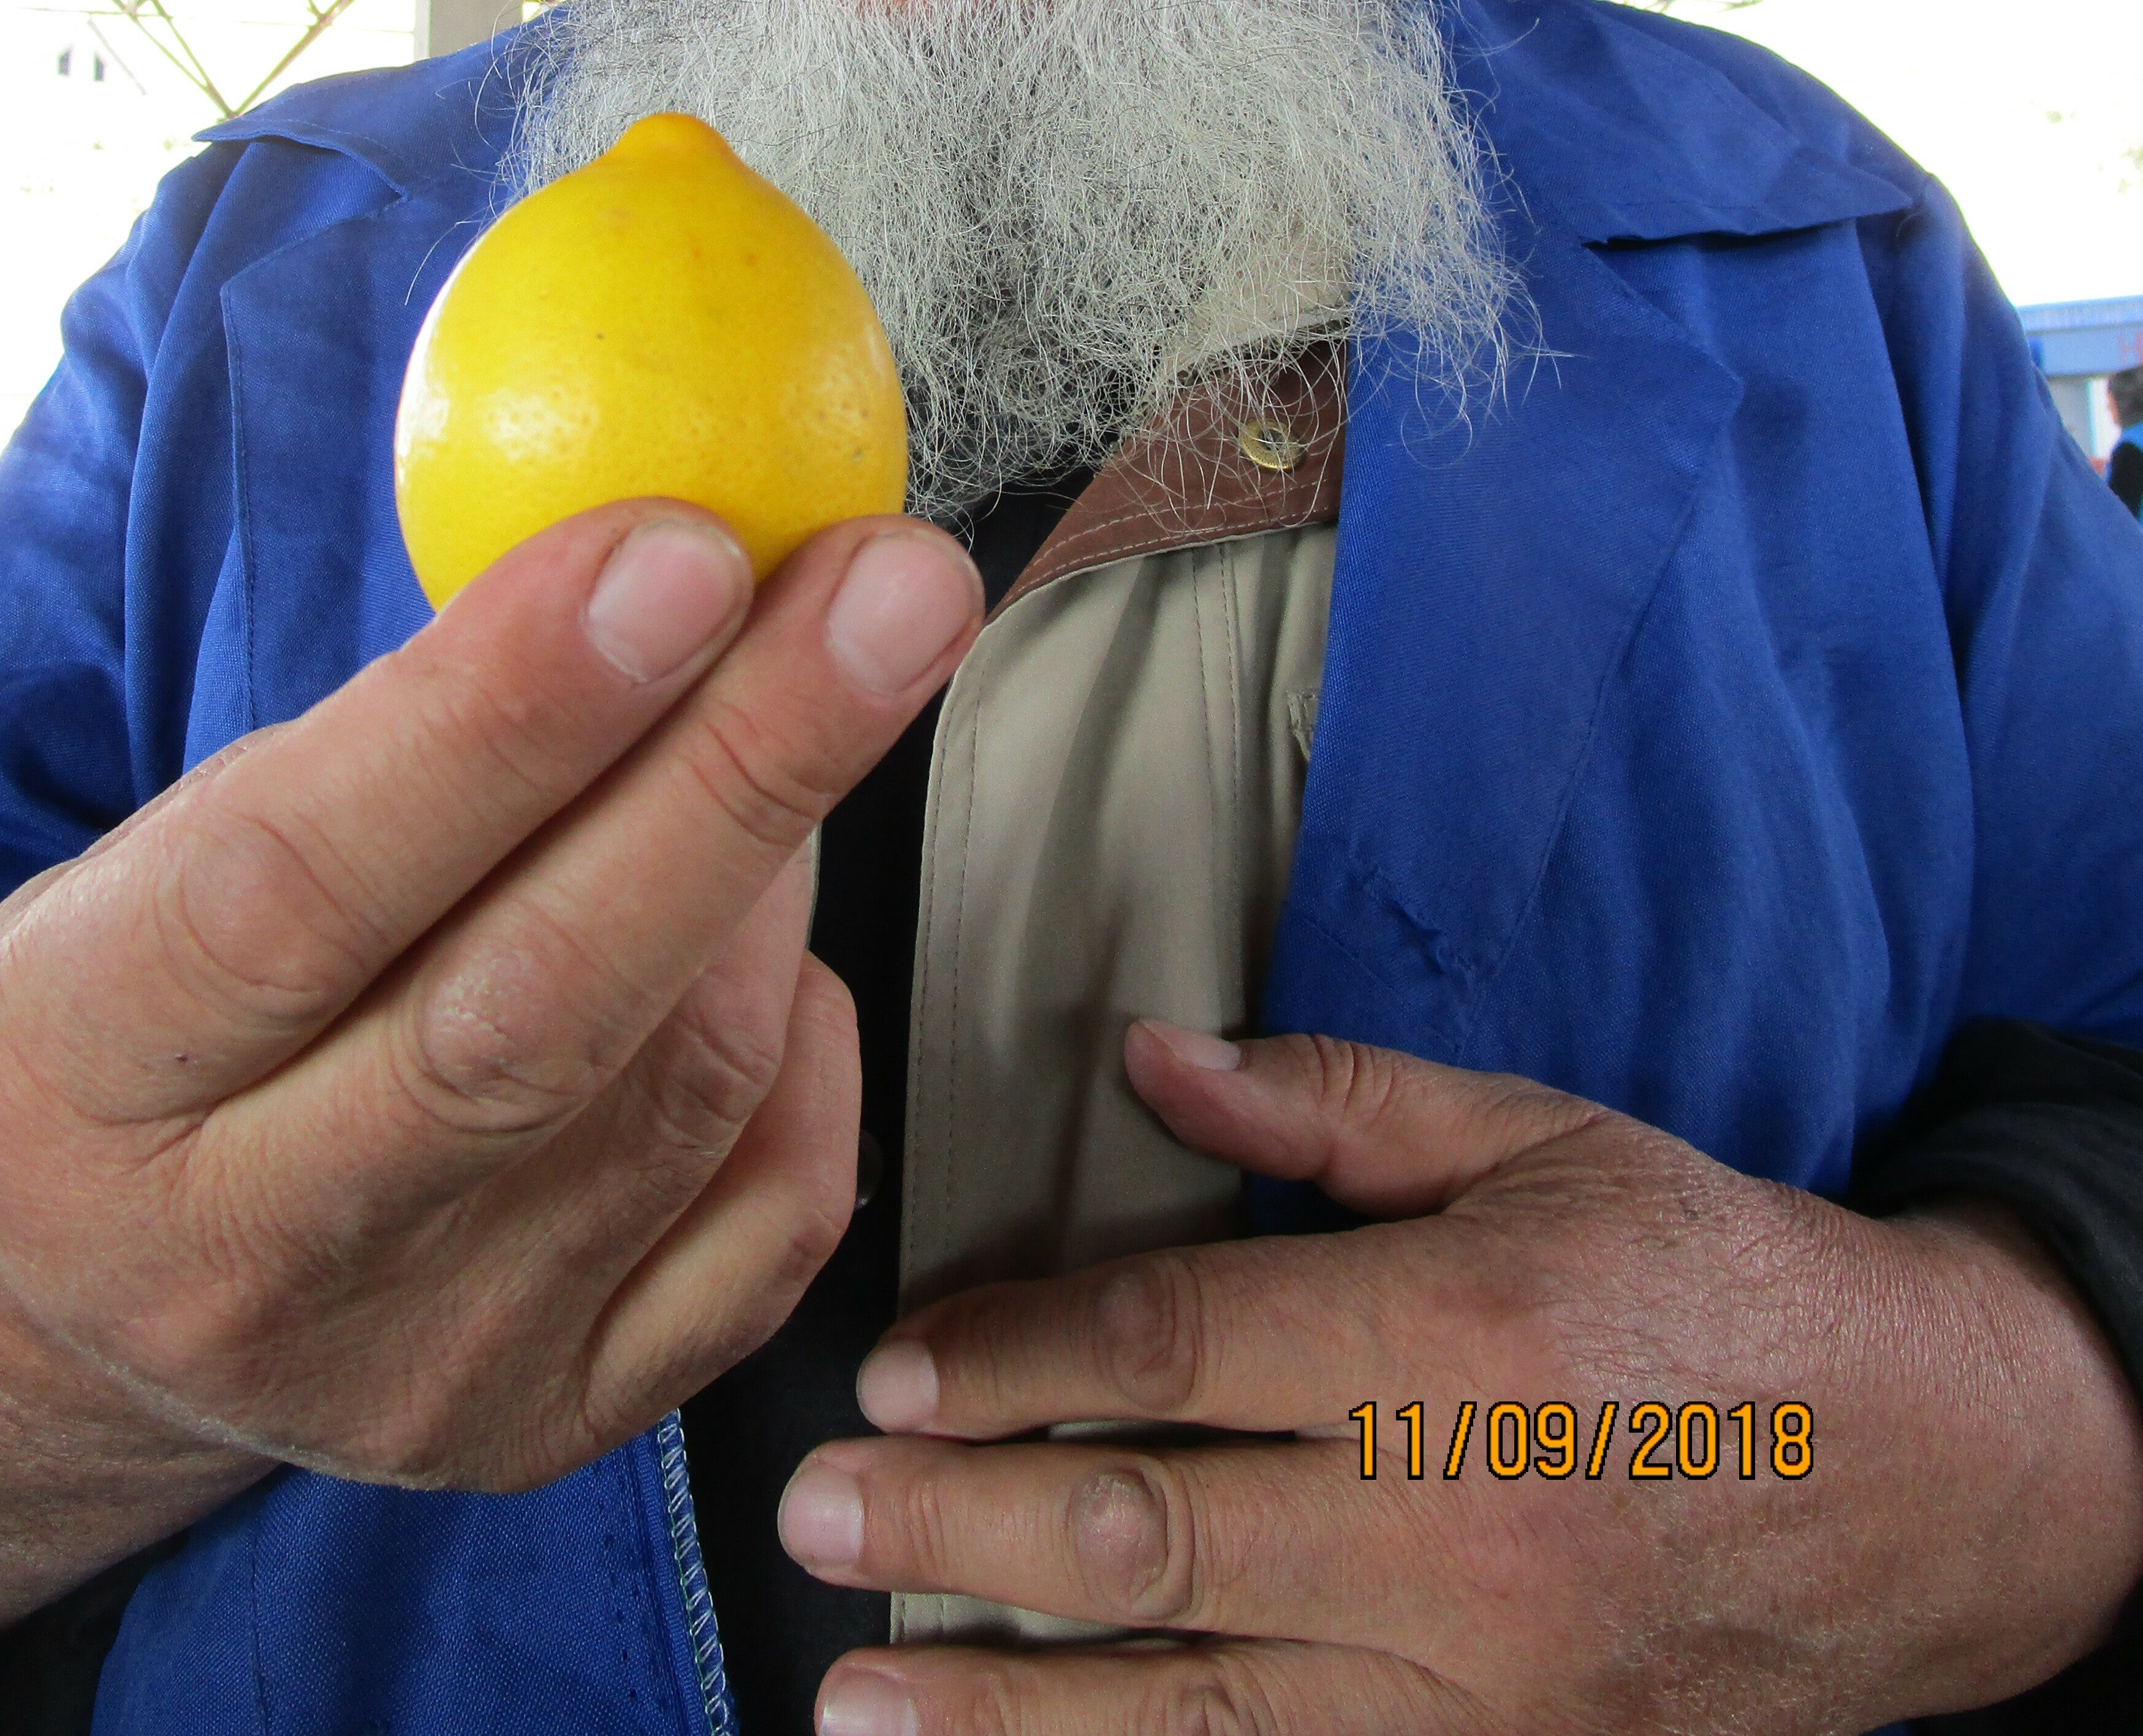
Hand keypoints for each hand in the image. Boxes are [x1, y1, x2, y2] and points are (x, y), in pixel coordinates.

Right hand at [0, 501, 980, 1627]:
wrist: (102, 1306)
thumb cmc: (161, 1002)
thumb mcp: (178, 839)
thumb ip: (391, 729)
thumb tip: (656, 550)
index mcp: (87, 1069)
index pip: (306, 877)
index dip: (507, 712)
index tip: (682, 552)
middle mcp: (247, 1254)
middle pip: (537, 1007)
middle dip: (743, 769)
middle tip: (896, 584)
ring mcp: (420, 1366)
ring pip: (685, 1089)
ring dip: (780, 865)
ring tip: (814, 700)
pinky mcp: (555, 1424)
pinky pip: (770, 1214)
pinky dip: (810, 1039)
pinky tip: (771, 938)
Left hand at [781, 1026, 2142, 1732]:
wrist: (1909, 1475)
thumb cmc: (1700, 1274)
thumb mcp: (1540, 1138)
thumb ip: (1334, 1102)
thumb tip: (1148, 1053)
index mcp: (1452, 1336)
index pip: (1175, 1351)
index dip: (1012, 1359)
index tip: (889, 1370)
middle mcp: (1453, 1524)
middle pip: (1151, 1533)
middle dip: (957, 1529)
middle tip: (813, 1520)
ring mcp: (1479, 1685)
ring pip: (1196, 1707)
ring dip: (1007, 1710)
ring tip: (855, 1699)